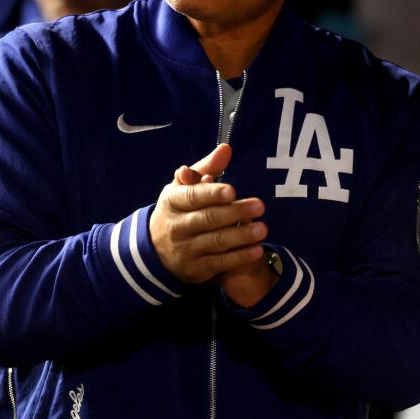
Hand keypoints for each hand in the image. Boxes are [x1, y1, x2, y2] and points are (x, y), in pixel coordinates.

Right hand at [149, 144, 266, 283]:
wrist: (156, 250)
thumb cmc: (179, 209)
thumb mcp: (184, 188)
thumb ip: (206, 168)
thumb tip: (226, 149)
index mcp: (172, 201)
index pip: (192, 197)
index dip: (211, 194)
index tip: (232, 191)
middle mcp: (176, 226)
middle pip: (207, 219)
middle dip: (234, 213)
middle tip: (260, 206)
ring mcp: (185, 249)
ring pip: (215, 242)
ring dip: (241, 236)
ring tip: (262, 229)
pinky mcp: (196, 268)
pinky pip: (220, 262)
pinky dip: (239, 257)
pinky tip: (257, 249)